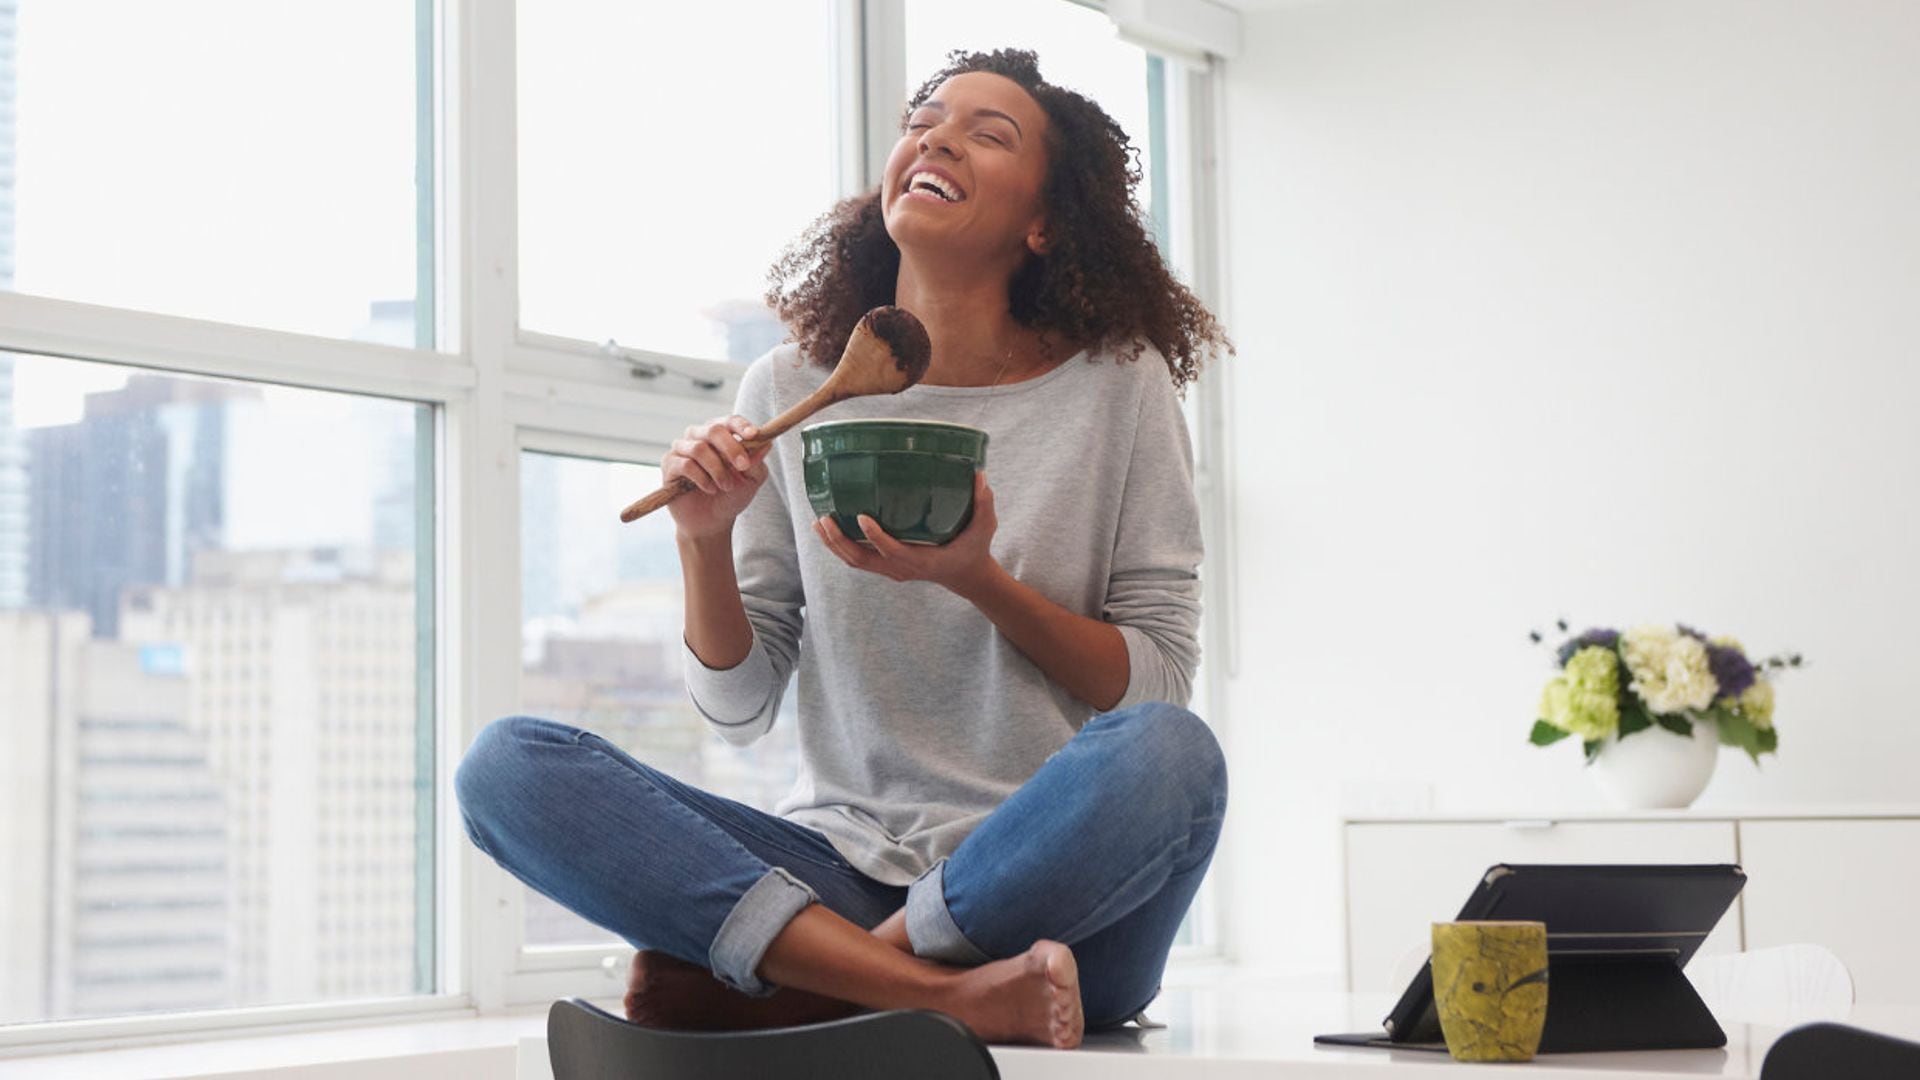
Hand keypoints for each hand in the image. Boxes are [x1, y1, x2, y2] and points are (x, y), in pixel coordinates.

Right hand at [662, 415, 771, 540]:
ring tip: (726, 486)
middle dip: (731, 448)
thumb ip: (757, 461)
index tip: (753, 435)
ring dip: (717, 469)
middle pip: (713, 429)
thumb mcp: (751, 479)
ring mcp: (682, 449)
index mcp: (720, 435)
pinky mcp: (670, 465)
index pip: (729, 421)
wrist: (712, 522)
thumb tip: (766, 442)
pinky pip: (685, 464)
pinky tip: (710, 489)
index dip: (741, 425)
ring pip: (699, 448)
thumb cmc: (731, 496)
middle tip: (743, 466)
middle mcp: (699, 437)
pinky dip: (702, 478)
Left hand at [812, 471, 999, 597]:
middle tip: (825, 518)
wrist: (966, 574)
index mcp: (922, 561)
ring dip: (834, 544)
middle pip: (862, 560)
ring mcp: (892, 570)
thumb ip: (983, 504)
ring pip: (855, 561)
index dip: (876, 537)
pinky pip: (858, 559)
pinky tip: (828, 529)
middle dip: (840, 541)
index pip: (892, 551)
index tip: (861, 516)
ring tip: (819, 522)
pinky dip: (840, 546)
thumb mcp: (984, 527)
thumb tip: (979, 475)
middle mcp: (901, 568)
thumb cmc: (973, 548)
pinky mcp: (886, 566)